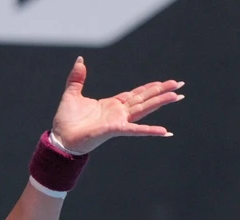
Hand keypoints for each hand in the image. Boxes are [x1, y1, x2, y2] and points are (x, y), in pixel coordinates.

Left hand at [51, 57, 184, 154]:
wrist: (60, 138)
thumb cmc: (66, 121)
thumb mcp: (72, 94)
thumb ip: (77, 78)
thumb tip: (80, 60)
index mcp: (111, 105)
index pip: (134, 94)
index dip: (149, 88)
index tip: (163, 83)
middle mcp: (118, 112)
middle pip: (144, 99)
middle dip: (162, 91)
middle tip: (180, 84)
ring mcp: (118, 121)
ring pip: (144, 109)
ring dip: (160, 102)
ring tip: (177, 96)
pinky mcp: (114, 129)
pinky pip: (135, 129)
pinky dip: (149, 130)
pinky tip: (165, 131)